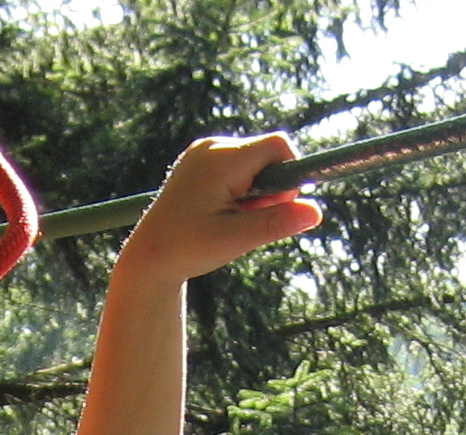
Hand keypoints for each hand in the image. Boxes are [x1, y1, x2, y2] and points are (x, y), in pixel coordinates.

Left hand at [116, 134, 323, 285]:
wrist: (148, 256)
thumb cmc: (189, 249)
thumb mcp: (236, 239)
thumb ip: (276, 222)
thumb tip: (316, 212)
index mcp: (221, 159)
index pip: (278, 146)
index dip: (289, 175)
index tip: (279, 206)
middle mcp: (212, 146)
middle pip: (268, 154)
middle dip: (270, 189)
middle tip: (247, 220)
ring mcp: (205, 151)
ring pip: (255, 162)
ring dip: (256, 192)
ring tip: (230, 220)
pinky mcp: (202, 161)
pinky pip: (239, 167)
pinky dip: (241, 190)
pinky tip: (222, 212)